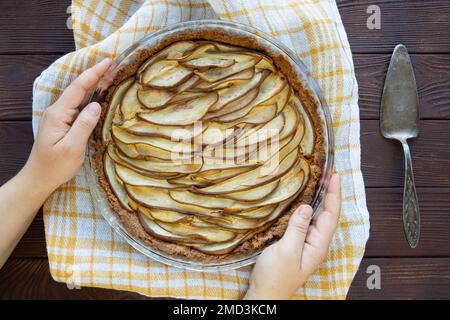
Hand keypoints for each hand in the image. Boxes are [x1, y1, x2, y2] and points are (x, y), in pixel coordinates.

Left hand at [24, 58, 111, 193]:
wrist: (39, 178)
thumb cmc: (56, 166)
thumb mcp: (72, 147)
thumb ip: (84, 125)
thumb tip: (96, 105)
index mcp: (58, 113)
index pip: (78, 88)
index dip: (93, 74)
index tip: (107, 61)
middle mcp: (57, 111)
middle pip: (78, 88)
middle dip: (95, 75)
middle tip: (113, 65)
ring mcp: (59, 117)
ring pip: (78, 96)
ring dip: (94, 85)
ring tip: (110, 76)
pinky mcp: (63, 123)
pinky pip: (78, 106)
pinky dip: (90, 97)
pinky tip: (99, 95)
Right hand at [244, 174, 340, 299]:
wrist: (266, 294)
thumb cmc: (275, 276)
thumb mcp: (286, 252)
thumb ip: (297, 229)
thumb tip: (307, 206)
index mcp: (317, 245)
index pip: (331, 215)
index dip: (334, 195)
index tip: (335, 176)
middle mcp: (316, 243)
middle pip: (328, 215)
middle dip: (331, 194)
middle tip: (330, 173)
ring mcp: (307, 244)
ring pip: (319, 218)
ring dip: (321, 199)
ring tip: (321, 182)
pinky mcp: (297, 244)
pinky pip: (307, 222)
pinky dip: (309, 208)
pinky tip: (305, 201)